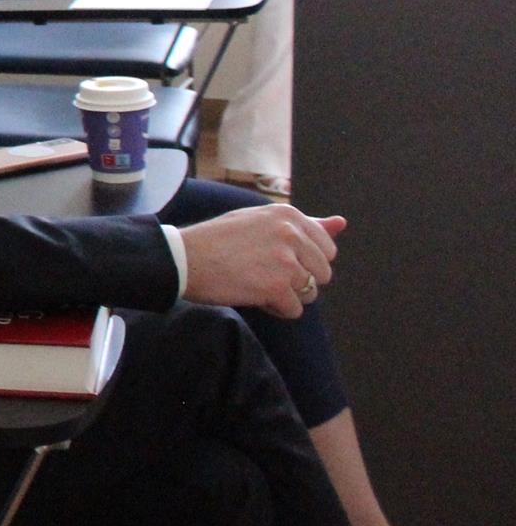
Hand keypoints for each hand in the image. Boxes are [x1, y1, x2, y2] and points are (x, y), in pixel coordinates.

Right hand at [179, 206, 341, 318]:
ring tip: (256, 281)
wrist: (184, 258)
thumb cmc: (219, 240)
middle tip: (263, 271)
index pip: (326, 249)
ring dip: (286, 295)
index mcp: (289, 215)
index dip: (303, 261)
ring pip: (310, 293)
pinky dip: (275, 308)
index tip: (274, 257)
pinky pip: (294, 310)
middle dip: (298, 280)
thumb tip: (342, 223)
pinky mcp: (277, 286)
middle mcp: (291, 234)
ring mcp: (286, 260)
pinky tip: (252, 294)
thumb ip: (306, 225)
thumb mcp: (261, 221)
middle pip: (322, 274)